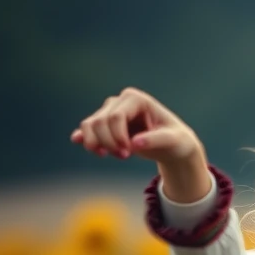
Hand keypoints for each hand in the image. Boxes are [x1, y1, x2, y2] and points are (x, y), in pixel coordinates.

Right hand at [69, 87, 203, 165]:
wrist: (173, 145)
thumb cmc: (176, 140)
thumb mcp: (171, 141)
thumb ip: (154, 141)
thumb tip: (134, 144)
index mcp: (136, 99)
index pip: (116, 116)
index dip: (118, 136)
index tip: (128, 152)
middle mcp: (120, 101)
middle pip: (100, 121)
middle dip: (109, 142)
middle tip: (125, 156)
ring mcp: (111, 111)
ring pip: (90, 125)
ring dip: (97, 144)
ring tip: (114, 155)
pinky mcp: (106, 124)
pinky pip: (87, 128)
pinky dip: (83, 137)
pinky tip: (78, 142)